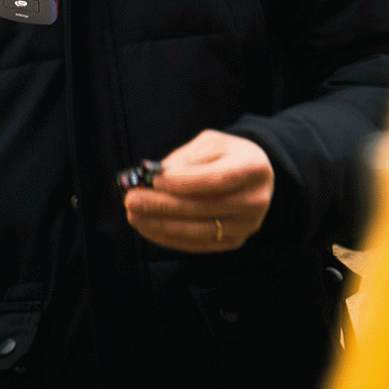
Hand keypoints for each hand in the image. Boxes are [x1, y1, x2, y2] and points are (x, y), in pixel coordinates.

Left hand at [124, 129, 273, 253]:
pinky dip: (169, 238)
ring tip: (134, 215)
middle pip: (204, 208)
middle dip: (163, 205)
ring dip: (161, 225)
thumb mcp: (212, 143)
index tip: (152, 180)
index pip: (214, 180)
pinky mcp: (235, 242)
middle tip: (132, 199)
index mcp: (252, 169)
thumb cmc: (229, 155)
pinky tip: (148, 227)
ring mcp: (247, 225)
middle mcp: (255, 200)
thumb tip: (154, 175)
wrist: (257, 176)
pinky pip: (198, 244)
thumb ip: (185, 158)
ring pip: (199, 230)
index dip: (181, 182)